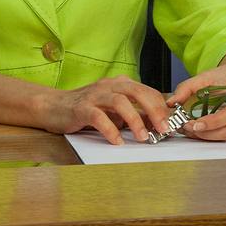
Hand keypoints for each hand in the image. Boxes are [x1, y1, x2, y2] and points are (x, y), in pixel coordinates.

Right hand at [41, 76, 173, 144]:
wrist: (53, 106)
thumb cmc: (86, 109)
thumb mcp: (113, 110)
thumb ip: (132, 114)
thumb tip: (156, 125)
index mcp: (120, 84)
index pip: (147, 91)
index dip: (162, 106)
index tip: (172, 122)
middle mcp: (109, 85)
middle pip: (138, 92)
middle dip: (154, 111)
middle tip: (164, 129)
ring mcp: (95, 95)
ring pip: (120, 102)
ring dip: (135, 120)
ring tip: (142, 138)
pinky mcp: (81, 108)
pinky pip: (99, 117)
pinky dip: (110, 130)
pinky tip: (117, 141)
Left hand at [166, 55, 225, 141]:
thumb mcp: (208, 75)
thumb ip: (188, 87)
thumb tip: (172, 102)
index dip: (214, 122)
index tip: (195, 125)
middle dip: (207, 133)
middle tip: (188, 129)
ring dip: (210, 136)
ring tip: (192, 130)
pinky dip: (216, 135)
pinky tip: (203, 130)